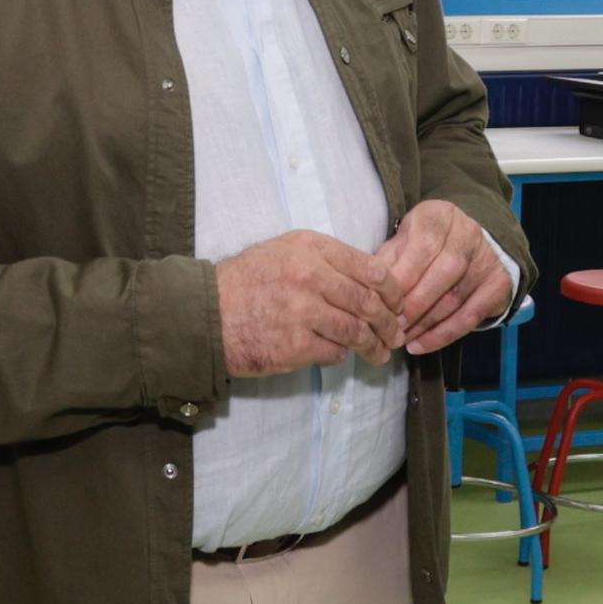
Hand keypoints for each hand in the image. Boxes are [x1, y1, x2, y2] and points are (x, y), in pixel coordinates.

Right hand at [216, 230, 404, 374]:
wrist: (205, 314)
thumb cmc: (245, 282)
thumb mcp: (283, 251)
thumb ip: (324, 260)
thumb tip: (369, 279)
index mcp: (311, 248)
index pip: (371, 269)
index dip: (392, 291)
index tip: (397, 303)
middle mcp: (310, 276)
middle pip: (369, 303)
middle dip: (389, 323)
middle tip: (394, 333)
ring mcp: (303, 312)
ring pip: (357, 331)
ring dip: (373, 346)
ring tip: (379, 353)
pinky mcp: (296, 345)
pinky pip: (335, 352)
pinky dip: (341, 355)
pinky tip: (339, 354)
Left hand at [375, 200, 519, 355]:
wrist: (473, 242)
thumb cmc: (427, 244)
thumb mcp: (404, 241)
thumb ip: (388, 261)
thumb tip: (369, 289)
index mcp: (439, 216)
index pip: (422, 247)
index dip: (402, 279)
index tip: (382, 303)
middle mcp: (468, 233)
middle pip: (443, 273)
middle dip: (414, 305)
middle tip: (391, 327)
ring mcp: (487, 259)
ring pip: (455, 298)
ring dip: (424, 324)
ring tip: (401, 339)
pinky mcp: (499, 284)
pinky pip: (470, 316)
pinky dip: (443, 335)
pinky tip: (421, 345)